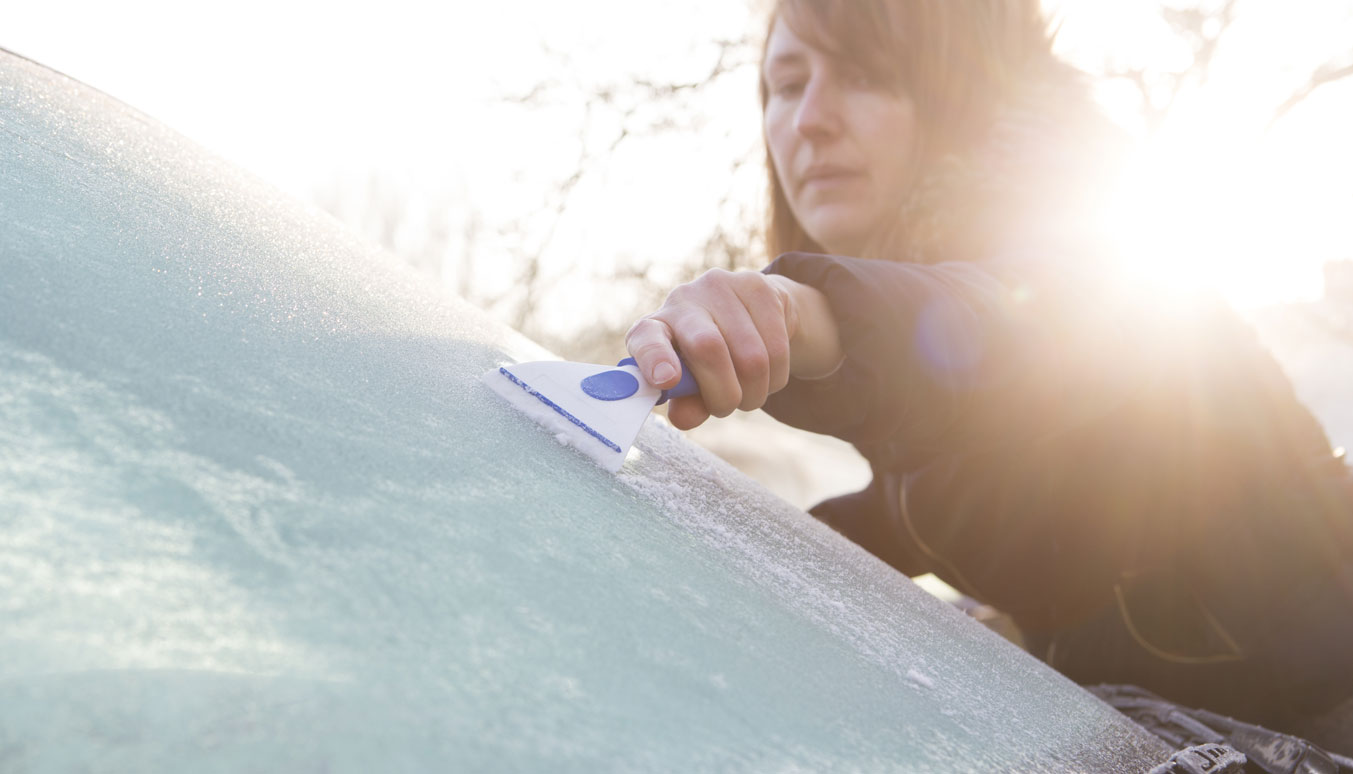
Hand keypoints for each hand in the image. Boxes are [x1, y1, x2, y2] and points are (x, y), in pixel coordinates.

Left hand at [625, 269, 841, 429]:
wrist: (752, 315)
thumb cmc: (711, 359)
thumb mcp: (693, 384)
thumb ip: (687, 403)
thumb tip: (684, 419)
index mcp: (656, 327)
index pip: (646, 338)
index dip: (654, 358)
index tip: (667, 380)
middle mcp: (683, 300)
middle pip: (707, 347)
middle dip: (724, 392)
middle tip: (727, 408)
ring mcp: (721, 287)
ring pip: (751, 357)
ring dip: (754, 391)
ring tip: (749, 393)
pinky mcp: (758, 287)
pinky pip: (777, 349)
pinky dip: (775, 378)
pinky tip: (768, 375)